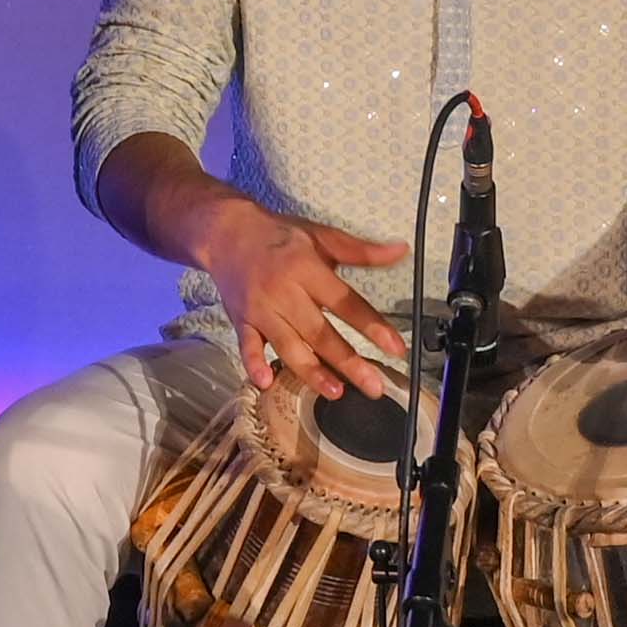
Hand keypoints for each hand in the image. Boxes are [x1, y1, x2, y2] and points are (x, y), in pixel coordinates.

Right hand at [181, 195, 409, 397]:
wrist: (226, 233)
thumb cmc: (280, 236)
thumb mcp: (322, 236)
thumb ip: (361, 251)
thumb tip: (401, 251)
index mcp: (307, 269)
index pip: (345, 302)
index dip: (372, 326)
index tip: (396, 348)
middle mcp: (284, 292)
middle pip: (319, 333)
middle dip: (348, 362)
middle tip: (373, 387)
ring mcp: (260, 310)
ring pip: (288, 346)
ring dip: (311, 372)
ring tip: (336, 393)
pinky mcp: (241, 321)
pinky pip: (247, 346)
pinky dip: (254, 364)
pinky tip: (266, 383)